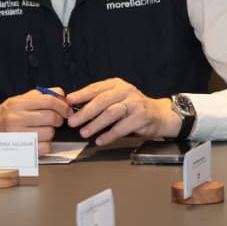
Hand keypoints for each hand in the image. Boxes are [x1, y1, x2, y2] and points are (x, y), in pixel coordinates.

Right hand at [0, 90, 69, 153]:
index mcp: (19, 103)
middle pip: (51, 118)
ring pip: (49, 133)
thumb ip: (42, 95)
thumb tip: (62, 95)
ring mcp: (18, 135)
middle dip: (59, 119)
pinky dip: (47, 144)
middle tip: (56, 120)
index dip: (62, 106)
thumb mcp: (22, 99)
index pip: (48, 101)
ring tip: (44, 129)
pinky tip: (40, 140)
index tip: (67, 110)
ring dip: (51, 132)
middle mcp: (17, 118)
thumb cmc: (8, 114)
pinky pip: (45, 148)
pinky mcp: (21, 149)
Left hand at [65, 78, 180, 145]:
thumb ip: (99, 101)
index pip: (96, 88)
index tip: (68, 101)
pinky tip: (99, 140)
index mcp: (117, 84)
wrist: (158, 115)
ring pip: (111, 113)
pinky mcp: (141, 118)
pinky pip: (121, 128)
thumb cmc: (132, 107)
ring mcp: (135, 104)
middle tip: (73, 121)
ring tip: (84, 132)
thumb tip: (74, 109)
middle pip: (102, 101)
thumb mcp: (117, 98)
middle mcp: (126, 91)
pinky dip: (108, 135)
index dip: (81, 94)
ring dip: (95, 124)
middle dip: (85, 112)